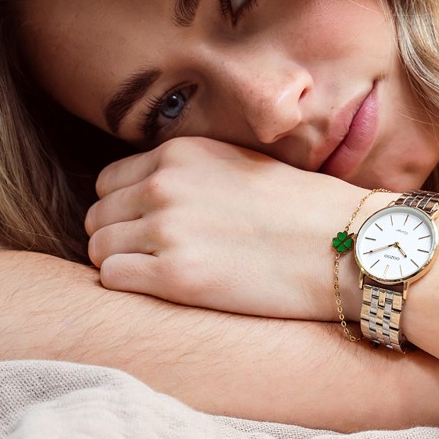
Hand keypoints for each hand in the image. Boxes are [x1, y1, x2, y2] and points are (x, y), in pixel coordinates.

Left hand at [85, 137, 365, 319]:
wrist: (341, 241)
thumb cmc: (297, 205)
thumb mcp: (234, 164)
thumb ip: (185, 171)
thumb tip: (143, 194)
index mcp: (178, 153)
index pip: (108, 180)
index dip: (123, 205)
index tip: (145, 224)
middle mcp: (164, 184)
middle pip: (97, 215)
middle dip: (116, 234)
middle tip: (151, 252)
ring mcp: (167, 229)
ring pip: (98, 247)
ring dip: (120, 260)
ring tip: (159, 270)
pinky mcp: (176, 276)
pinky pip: (112, 277)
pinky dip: (129, 284)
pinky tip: (165, 285)